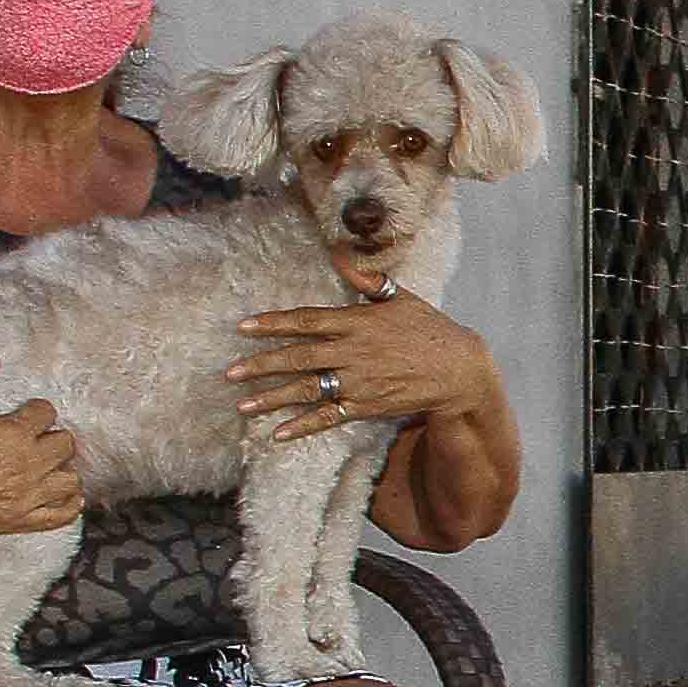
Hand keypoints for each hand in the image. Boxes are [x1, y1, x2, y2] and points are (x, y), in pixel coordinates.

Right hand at [0, 351, 81, 533]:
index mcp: (12, 432)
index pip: (47, 413)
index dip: (35, 410)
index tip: (24, 414)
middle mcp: (25, 465)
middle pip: (64, 445)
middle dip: (50, 437)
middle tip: (33, 440)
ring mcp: (22, 497)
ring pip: (69, 481)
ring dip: (59, 470)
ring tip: (44, 466)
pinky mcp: (15, 521)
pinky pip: (61, 515)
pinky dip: (67, 504)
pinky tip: (62, 495)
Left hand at [231, 288, 500, 442]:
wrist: (457, 369)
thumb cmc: (427, 328)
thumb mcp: (399, 296)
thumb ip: (365, 278)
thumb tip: (338, 253)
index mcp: (356, 322)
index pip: (306, 321)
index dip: (274, 324)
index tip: (244, 327)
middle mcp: (352, 352)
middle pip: (299, 358)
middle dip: (261, 365)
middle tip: (230, 372)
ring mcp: (358, 382)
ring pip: (307, 390)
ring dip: (273, 398)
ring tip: (242, 404)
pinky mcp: (365, 406)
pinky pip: (328, 418)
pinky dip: (302, 426)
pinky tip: (278, 433)